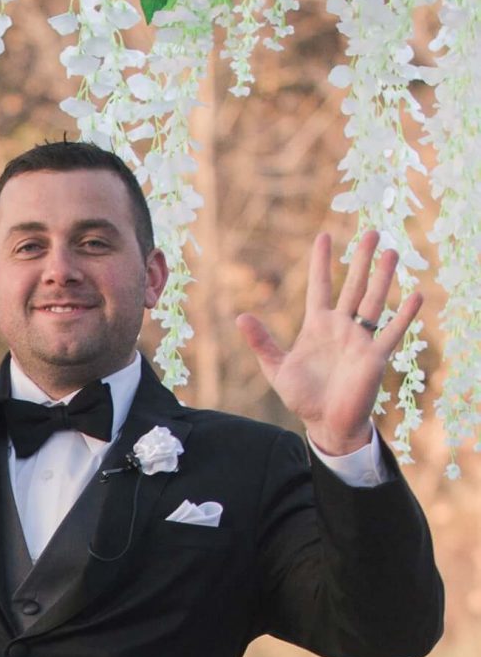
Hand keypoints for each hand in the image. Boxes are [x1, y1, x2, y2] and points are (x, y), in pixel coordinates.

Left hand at [237, 229, 421, 457]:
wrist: (326, 424)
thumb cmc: (303, 397)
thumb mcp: (277, 368)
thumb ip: (262, 343)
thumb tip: (241, 317)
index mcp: (318, 326)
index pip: (320, 286)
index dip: (321, 262)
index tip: (324, 236)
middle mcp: (342, 327)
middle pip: (353, 286)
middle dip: (362, 260)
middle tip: (371, 232)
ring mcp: (360, 339)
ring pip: (374, 301)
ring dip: (383, 277)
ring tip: (391, 252)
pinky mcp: (375, 357)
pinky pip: (392, 332)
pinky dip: (404, 315)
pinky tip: (416, 295)